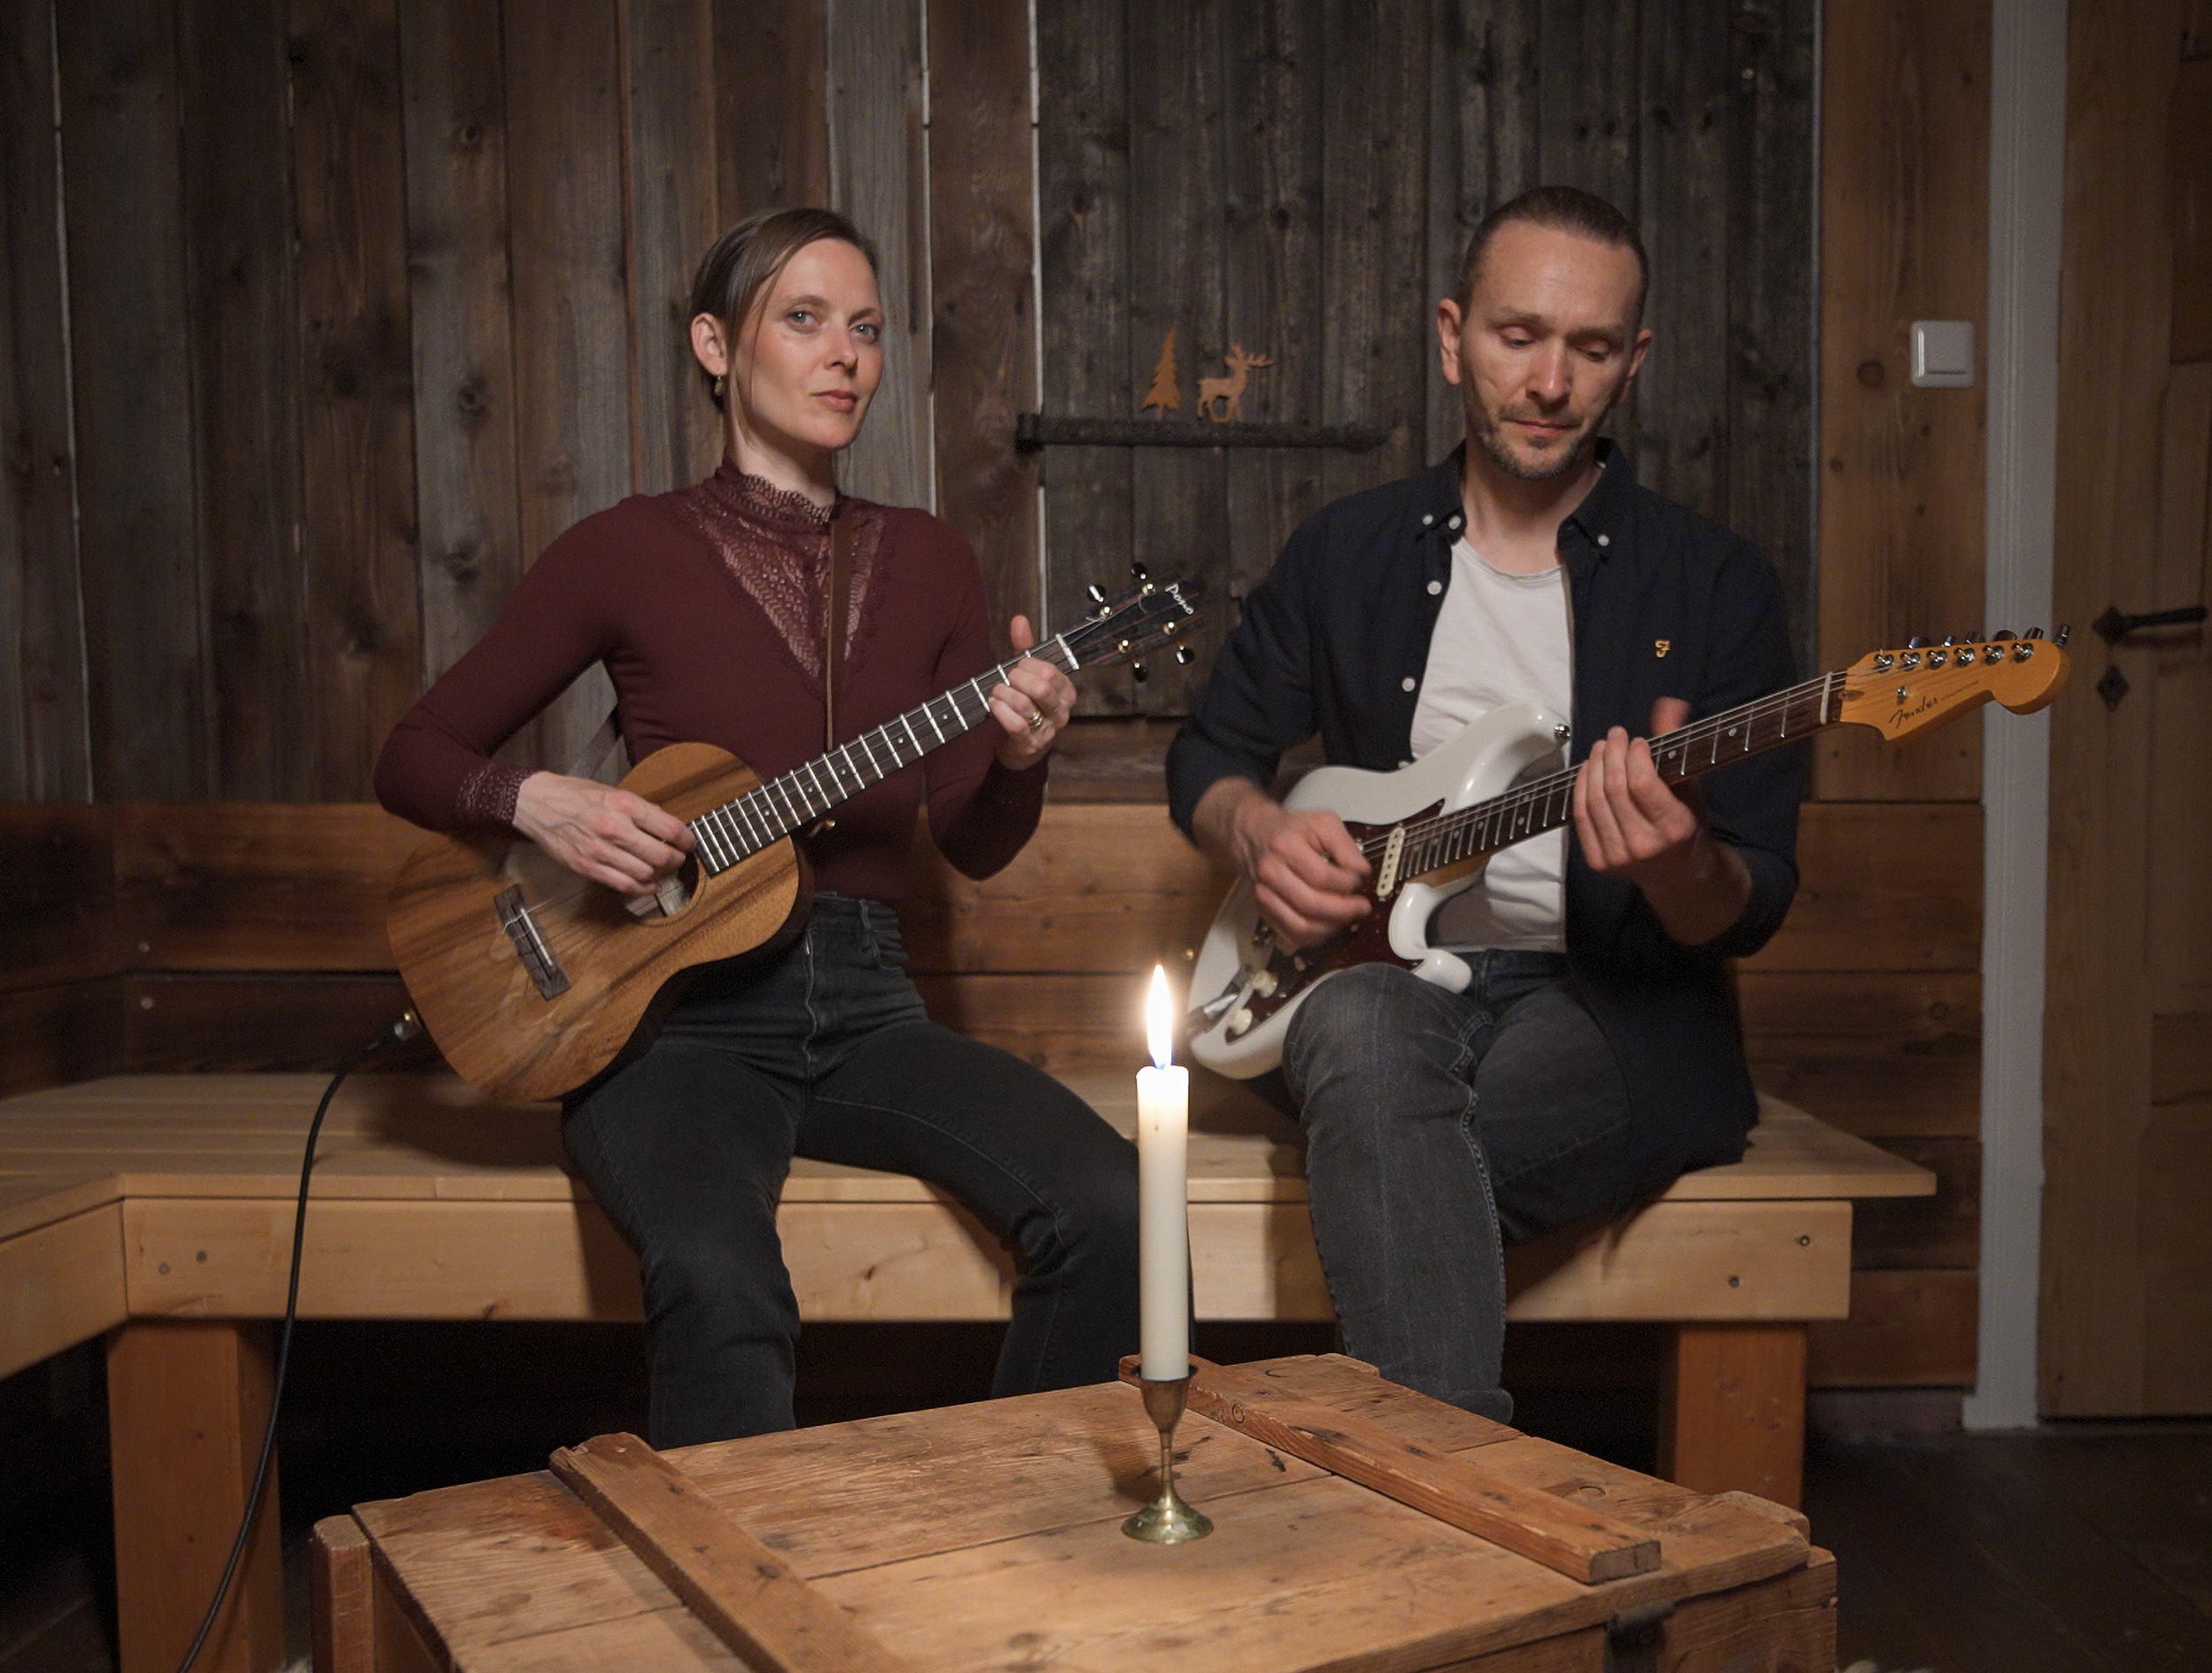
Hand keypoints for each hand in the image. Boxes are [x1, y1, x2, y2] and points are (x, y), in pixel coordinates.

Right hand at [512, 772, 694, 895]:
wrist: (537, 804)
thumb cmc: (575, 795)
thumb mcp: (613, 792)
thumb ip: (640, 809)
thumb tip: (666, 825)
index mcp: (624, 805)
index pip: (669, 827)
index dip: (687, 839)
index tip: (689, 843)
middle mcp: (615, 829)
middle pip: (661, 855)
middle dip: (677, 860)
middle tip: (679, 858)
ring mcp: (600, 851)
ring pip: (645, 873)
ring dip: (660, 875)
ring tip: (663, 870)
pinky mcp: (587, 867)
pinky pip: (624, 885)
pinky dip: (642, 888)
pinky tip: (649, 885)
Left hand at [988, 615, 1074, 768]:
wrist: (1022, 747)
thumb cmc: (1028, 706)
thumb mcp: (1028, 676)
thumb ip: (1024, 649)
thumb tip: (1019, 619)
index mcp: (1066, 692)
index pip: (1050, 671)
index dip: (1029, 666)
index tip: (1018, 667)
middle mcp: (1061, 712)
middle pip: (1042, 687)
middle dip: (1017, 679)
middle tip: (1007, 679)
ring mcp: (1046, 730)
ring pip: (1025, 705)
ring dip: (1004, 694)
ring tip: (997, 692)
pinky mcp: (1029, 744)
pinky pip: (1015, 725)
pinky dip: (1000, 711)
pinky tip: (993, 704)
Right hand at [1229, 793, 1372, 949]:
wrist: (1255, 835)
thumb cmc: (1291, 829)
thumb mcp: (1323, 822)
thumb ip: (1345, 845)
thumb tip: (1362, 872)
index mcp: (1285, 847)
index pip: (1322, 877)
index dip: (1347, 884)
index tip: (1360, 880)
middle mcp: (1271, 873)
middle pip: (1312, 905)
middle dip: (1344, 911)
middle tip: (1362, 907)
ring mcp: (1264, 895)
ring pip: (1301, 927)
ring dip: (1331, 927)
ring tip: (1347, 917)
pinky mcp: (1263, 910)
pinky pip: (1292, 935)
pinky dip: (1315, 937)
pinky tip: (1329, 924)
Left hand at [1572, 697, 1701, 879]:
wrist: (1679, 875)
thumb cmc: (1688, 825)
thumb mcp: (1691, 787)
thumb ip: (1677, 746)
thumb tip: (1669, 704)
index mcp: (1674, 828)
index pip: (1642, 783)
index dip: (1635, 755)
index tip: (1638, 741)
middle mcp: (1644, 846)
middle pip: (1614, 789)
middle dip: (1611, 754)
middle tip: (1614, 736)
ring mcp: (1618, 857)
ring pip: (1593, 800)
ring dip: (1593, 766)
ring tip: (1601, 748)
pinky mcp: (1598, 862)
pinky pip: (1580, 816)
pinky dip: (1580, 788)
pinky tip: (1588, 769)